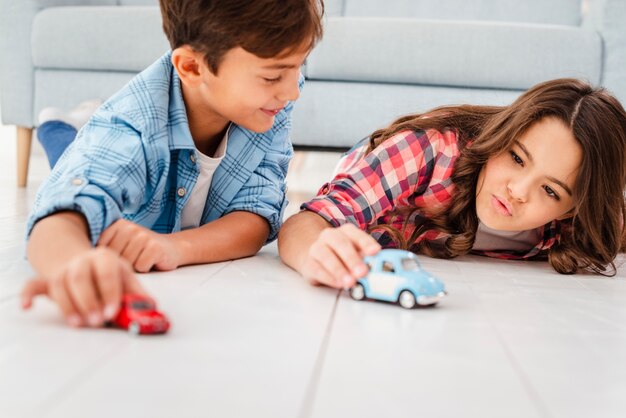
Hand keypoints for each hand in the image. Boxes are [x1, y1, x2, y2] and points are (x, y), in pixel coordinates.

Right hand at [21, 247, 146, 327]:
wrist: (84, 261)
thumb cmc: (109, 274)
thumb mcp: (126, 277)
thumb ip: (137, 292)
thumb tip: (152, 306)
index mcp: (105, 258)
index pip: (107, 272)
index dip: (110, 292)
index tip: (113, 312)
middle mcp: (82, 261)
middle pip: (80, 277)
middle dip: (89, 300)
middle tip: (97, 321)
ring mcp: (63, 270)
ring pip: (60, 285)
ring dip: (68, 305)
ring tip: (79, 324)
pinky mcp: (47, 281)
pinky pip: (33, 285)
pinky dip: (27, 295)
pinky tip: (26, 307)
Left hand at [97, 219, 181, 272]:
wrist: (172, 248)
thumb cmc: (142, 250)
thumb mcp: (122, 243)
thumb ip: (104, 248)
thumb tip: (84, 261)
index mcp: (118, 225)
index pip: (103, 250)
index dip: (113, 258)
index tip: (124, 253)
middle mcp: (130, 227)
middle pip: (115, 258)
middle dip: (124, 263)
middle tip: (136, 257)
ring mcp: (143, 236)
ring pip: (128, 263)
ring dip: (136, 266)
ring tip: (143, 258)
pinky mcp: (155, 247)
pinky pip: (141, 267)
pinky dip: (146, 268)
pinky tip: (152, 261)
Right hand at [302, 223, 380, 288]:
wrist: (316, 259)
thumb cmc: (341, 256)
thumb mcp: (356, 254)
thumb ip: (365, 259)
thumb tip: (375, 270)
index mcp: (345, 231)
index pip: (356, 234)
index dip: (366, 243)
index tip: (375, 252)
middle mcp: (330, 236)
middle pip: (341, 244)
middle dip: (353, 259)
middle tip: (363, 272)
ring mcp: (317, 248)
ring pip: (326, 256)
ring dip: (339, 270)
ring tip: (350, 282)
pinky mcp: (308, 264)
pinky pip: (317, 269)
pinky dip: (329, 277)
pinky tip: (338, 283)